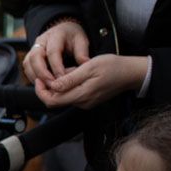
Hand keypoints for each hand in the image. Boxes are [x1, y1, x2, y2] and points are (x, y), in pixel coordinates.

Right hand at [23, 19, 89, 85]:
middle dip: (42, 73)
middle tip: (51, 85)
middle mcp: (40, 41)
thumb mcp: (81, 40)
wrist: (63, 30)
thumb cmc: (72, 37)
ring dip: (36, 77)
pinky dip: (33, 78)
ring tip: (47, 86)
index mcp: (55, 35)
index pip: (52, 52)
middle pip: (34, 57)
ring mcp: (33, 49)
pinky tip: (43, 84)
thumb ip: (82, 52)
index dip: (56, 67)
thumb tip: (84, 65)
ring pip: (28, 64)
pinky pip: (27, 68)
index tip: (62, 79)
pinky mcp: (30, 56)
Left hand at [35, 54, 149, 108]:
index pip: (51, 101)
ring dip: (60, 85)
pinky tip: (76, 74)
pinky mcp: (89, 99)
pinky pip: (73, 94)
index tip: (39, 79)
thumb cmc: (113, 67)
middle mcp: (82, 103)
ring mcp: (86, 102)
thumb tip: (53, 86)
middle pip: (55, 100)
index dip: (41, 91)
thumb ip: (70, 78)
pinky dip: (69, 85)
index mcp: (81, 95)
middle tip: (51, 72)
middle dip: (49, 87)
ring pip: (64, 96)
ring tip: (69, 70)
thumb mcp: (89, 67)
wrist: (132, 73)